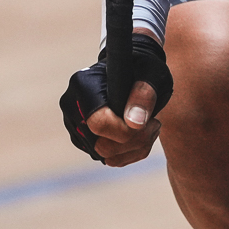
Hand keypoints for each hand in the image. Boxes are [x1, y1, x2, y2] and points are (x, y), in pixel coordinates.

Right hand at [60, 33, 172, 165]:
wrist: (136, 69)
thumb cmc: (144, 68)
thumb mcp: (152, 74)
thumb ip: (144, 94)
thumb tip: (134, 123)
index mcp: (83, 85)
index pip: (98, 123)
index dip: (128, 130)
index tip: (151, 120)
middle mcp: (72, 107)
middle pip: (101, 146)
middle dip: (136, 141)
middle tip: (156, 123)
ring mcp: (76, 126)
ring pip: (107, 157)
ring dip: (137, 147)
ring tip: (151, 125)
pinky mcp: (86, 141)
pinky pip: (111, 160)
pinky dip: (133, 152)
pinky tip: (143, 133)